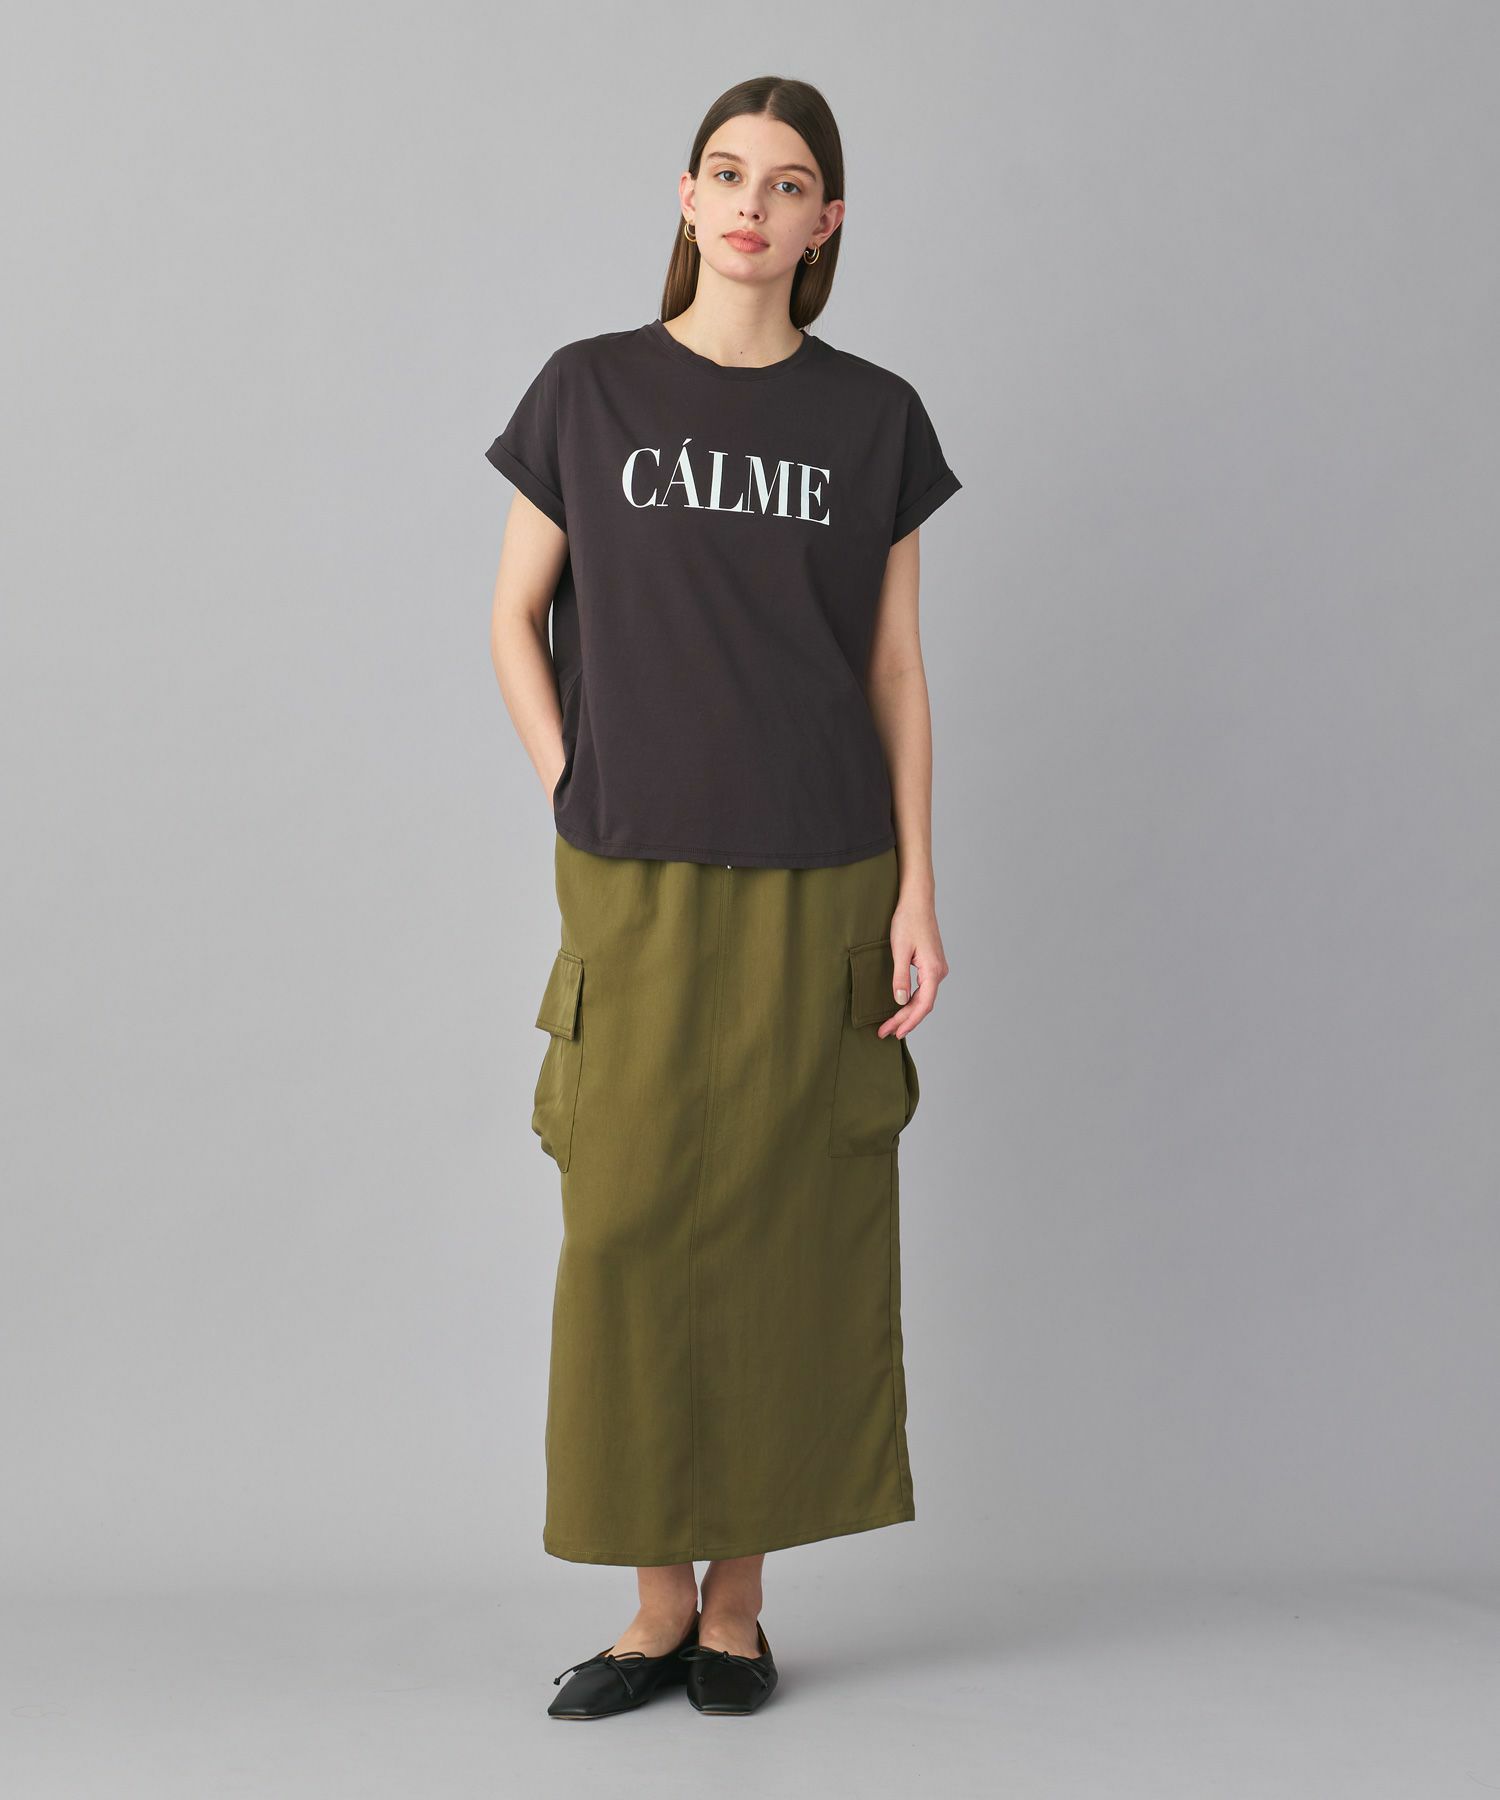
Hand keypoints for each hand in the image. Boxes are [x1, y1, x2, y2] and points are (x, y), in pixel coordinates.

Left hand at [879, 901, 947, 1039]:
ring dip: (908, 1012)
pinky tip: (901, 1008)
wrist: (917, 901)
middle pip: (923, 1004)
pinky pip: (924, 989)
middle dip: (904, 1020)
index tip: (895, 1032)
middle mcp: (939, 972)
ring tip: (891, 1025)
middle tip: (885, 1032)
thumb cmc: (908, 921)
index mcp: (933, 970)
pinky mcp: (932, 964)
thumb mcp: (899, 950)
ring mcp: (937, 968)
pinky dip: (912, 1001)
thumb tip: (900, 1001)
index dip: (909, 1021)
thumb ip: (900, 978)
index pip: (923, 1005)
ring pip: (924, 998)